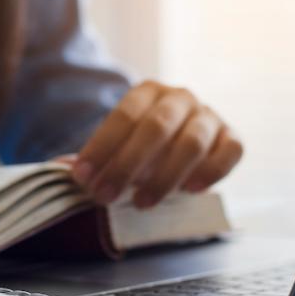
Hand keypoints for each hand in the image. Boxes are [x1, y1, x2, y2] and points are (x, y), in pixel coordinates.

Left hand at [72, 81, 242, 207]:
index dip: (101, 147)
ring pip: (192, 142)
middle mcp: (180, 97)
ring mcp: (209, 115)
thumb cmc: (141, 148)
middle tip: (105, 196)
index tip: (82, 177)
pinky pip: (231, 151)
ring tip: (141, 204)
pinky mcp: (232, 136)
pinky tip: (190, 191)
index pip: (122, 116)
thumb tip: (62, 169)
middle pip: (155, 128)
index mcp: (146, 92)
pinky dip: (212, 171)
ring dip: (164, 176)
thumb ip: (96, 159)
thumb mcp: (117, 147)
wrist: (182, 142)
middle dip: (127, 165)